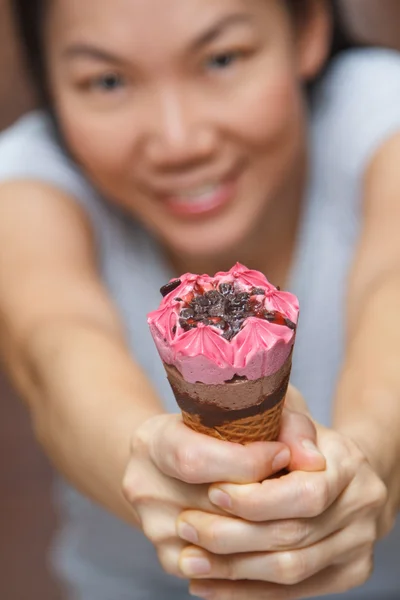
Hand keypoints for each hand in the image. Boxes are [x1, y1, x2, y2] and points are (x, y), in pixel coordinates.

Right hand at [122, 413, 290, 577]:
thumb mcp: (246, 411)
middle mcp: (143, 485)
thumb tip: (314, 461)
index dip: (246, 462)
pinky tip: (272, 538)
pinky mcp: (167, 555)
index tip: (282, 454)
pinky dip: (249, 557)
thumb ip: (285, 425)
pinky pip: (213, 569)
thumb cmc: (218, 428)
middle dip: (263, 500)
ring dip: (262, 531)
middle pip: (209, 506)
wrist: (176, 459)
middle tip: (295, 487)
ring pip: (216, 544)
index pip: (194, 460)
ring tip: (290, 510)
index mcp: (153, 441)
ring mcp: (152, 526)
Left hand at [179, 424, 387, 599]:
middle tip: (187, 528)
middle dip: (232, 536)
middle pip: (293, 536)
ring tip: (191, 561)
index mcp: (348, 464)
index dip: (255, 499)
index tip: (212, 492)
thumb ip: (283, 427)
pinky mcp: (348, 574)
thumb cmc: (298, 439)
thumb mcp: (287, 417)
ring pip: (291, 571)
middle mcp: (361, 507)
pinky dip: (247, 591)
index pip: (305, 494)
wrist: (340, 472)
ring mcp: (358, 545)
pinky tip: (210, 584)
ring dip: (234, 571)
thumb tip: (281, 453)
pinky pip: (294, 592)